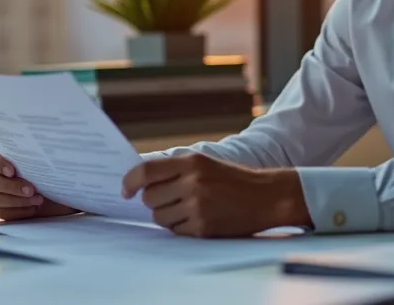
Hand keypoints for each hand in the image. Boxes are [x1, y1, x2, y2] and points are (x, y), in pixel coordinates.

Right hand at [0, 142, 77, 220]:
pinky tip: (33, 208)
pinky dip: (17, 211)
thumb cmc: (51, 171)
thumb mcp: (47, 160)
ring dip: (14, 200)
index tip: (13, 171)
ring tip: (37, 200)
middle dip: (9, 186)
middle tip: (31, 190)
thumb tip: (45, 146)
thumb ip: (39, 153)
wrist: (60, 193)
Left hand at [120, 153, 309, 237]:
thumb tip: (141, 182)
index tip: (125, 191)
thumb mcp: (205, 164)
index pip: (146, 171)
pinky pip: (176, 231)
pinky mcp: (204, 227)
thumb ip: (175, 170)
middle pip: (150, 198)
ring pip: (159, 217)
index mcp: (191, 163)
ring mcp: (198, 206)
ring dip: (167, 216)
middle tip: (169, 200)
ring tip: (187, 209)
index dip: (129, 182)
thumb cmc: (233, 180)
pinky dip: (181, 227)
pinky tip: (198, 219)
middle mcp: (193, 183)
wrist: (267, 196)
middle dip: (154, 201)